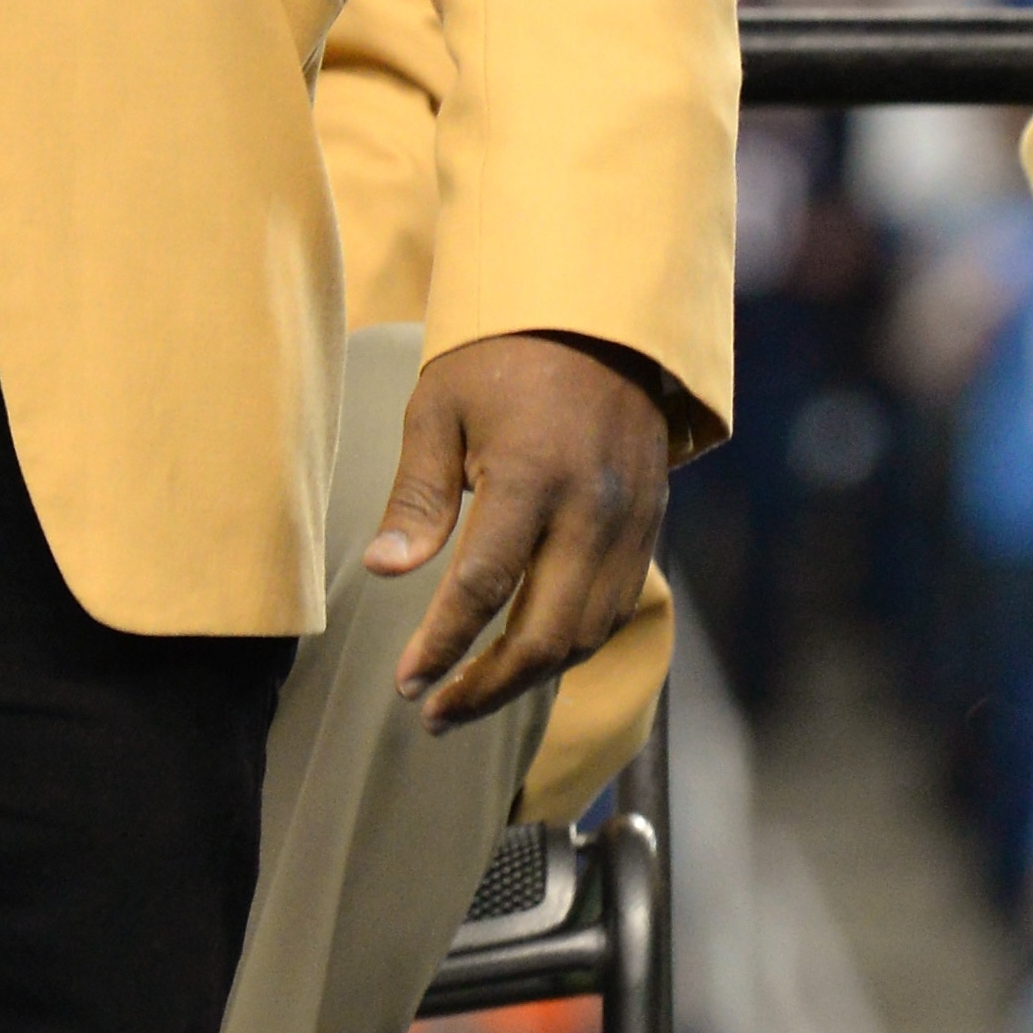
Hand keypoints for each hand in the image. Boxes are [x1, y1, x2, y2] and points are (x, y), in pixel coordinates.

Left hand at [363, 330, 670, 729]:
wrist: (601, 318)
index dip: (443, 646)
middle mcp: (590, 513)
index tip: (407, 684)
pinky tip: (529, 658)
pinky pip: (613, 611)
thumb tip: (383, 570)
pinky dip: (570, 646)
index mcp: (531, 477)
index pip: (483, 588)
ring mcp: (628, 525)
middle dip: (486, 687)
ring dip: (528, 679)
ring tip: (471, 696)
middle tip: (434, 714)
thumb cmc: (503, 356)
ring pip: (584, 635)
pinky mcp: (649, 528)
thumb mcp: (439, 406)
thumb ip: (416, 495)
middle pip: (543, 635)